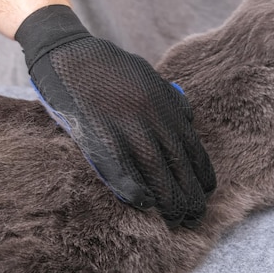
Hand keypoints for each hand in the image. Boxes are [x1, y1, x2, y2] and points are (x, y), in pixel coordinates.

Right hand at [15, 5, 215, 227]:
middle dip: (190, 195)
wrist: (67, 53)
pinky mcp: (97, 135)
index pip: (192, 148)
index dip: (202, 175)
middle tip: (195, 216)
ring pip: (155, 172)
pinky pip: (120, 169)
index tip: (206, 193)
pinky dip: (134, 190)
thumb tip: (189, 120)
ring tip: (176, 219)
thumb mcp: (147, 75)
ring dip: (168, 201)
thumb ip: (170, 98)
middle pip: (177, 165)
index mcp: (163, 103)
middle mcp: (149, 116)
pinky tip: (144, 205)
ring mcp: (124, 126)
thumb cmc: (107, 66)